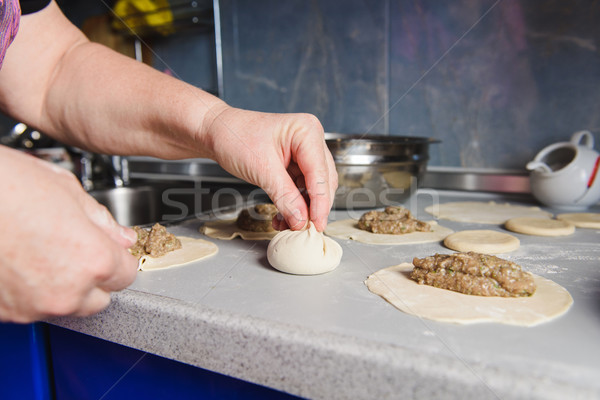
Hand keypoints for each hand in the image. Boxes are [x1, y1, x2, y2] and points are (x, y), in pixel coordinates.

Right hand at [0, 147, 137, 322]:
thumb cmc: (2, 186)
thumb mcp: (67, 190)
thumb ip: (102, 221)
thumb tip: (121, 236)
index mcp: (91, 259)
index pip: (127, 274)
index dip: (119, 258)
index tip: (111, 249)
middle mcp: (65, 291)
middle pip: (99, 298)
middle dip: (94, 276)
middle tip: (76, 248)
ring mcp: (31, 307)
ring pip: (64, 305)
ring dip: (62, 286)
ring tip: (42, 250)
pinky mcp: (3, 313)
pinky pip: (30, 308)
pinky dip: (30, 291)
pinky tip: (20, 262)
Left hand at [202, 105, 337, 231]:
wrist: (218, 132)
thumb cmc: (235, 136)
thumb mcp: (261, 169)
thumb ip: (285, 196)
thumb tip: (301, 220)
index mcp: (307, 131)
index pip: (320, 173)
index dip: (320, 202)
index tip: (317, 224)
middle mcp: (311, 140)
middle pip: (322, 181)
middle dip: (314, 207)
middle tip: (306, 230)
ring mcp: (305, 153)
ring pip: (313, 188)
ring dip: (303, 209)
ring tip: (289, 225)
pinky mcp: (296, 164)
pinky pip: (301, 189)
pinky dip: (295, 205)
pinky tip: (284, 218)